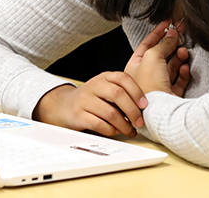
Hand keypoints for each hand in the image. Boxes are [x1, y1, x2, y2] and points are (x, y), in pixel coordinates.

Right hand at [32, 72, 146, 137]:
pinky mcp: (78, 115)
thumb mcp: (105, 90)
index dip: (136, 92)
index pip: (123, 79)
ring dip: (124, 125)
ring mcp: (85, 100)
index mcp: (104, 77)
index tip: (145, 105)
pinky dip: (111, 130)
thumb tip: (144, 109)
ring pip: (110, 112)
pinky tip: (115, 131)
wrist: (64, 106)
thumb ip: (122, 94)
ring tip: (130, 131)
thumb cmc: (91, 99)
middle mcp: (94, 86)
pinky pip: (99, 124)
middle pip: (118, 94)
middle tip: (140, 122)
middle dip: (132, 111)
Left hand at [124, 20, 190, 96]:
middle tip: (180, 35)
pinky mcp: (170, 96)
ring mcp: (158, 87)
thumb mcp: (153, 57)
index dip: (157, 33)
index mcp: (134, 66)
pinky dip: (183, 73)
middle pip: (160, 55)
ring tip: (183, 52)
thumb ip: (163, 44)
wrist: (159, 111)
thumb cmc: (149, 86)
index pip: (146, 45)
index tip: (167, 23)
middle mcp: (145, 77)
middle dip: (171, 45)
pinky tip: (185, 67)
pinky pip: (178, 80)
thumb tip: (172, 34)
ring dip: (178, 58)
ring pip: (170, 67)